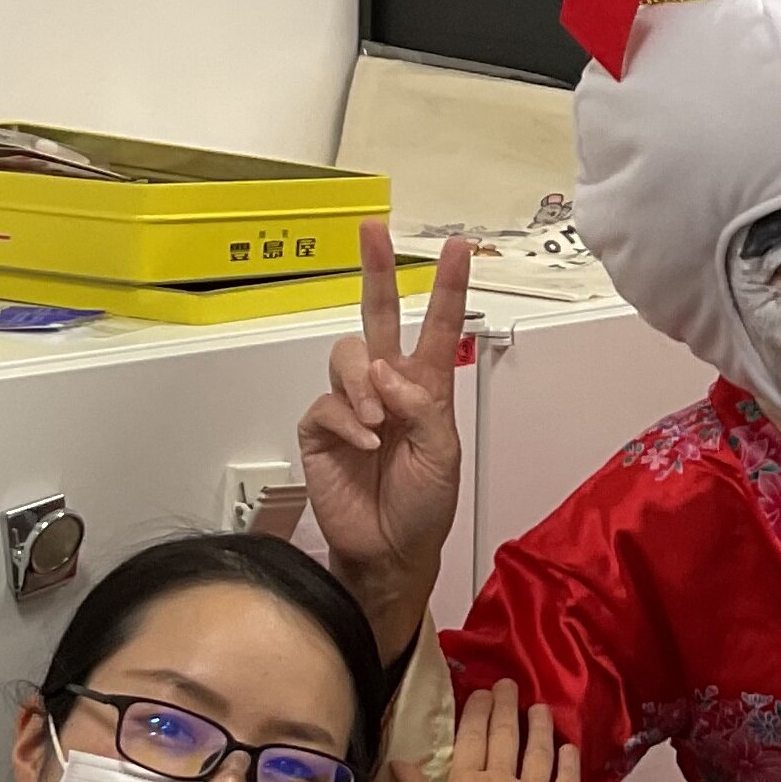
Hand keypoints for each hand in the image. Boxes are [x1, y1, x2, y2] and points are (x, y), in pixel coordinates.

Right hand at [297, 222, 473, 653]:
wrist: (390, 550)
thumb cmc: (424, 506)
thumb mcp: (444, 455)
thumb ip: (422, 407)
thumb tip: (386, 372)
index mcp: (426, 387)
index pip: (436, 326)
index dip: (447, 287)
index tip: (459, 247)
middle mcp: (387, 386)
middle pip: (377, 316)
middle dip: (376, 270)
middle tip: (373, 231)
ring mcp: (352, 404)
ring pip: (347, 356)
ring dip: (362, 381)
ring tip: (378, 421)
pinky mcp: (321, 429)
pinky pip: (326, 403)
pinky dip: (347, 419)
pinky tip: (363, 442)